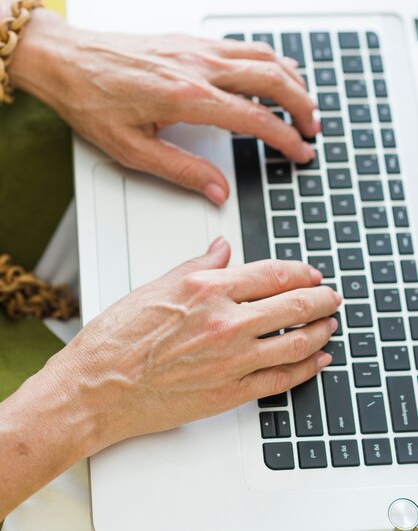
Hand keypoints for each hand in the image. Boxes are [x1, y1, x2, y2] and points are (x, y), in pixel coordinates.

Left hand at [9, 9, 317, 204]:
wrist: (66, 61)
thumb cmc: (92, 101)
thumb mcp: (132, 150)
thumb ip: (181, 171)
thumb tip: (216, 190)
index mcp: (187, 97)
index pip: (255, 118)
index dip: (284, 138)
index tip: (301, 151)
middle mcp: (199, 66)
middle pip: (272, 80)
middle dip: (301, 106)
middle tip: (313, 129)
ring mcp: (196, 48)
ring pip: (263, 57)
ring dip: (291, 80)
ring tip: (304, 103)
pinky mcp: (190, 41)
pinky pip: (242, 46)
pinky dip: (269, 60)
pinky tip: (274, 71)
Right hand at [61, 237, 339, 449]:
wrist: (98, 387)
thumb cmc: (118, 338)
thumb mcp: (157, 287)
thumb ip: (198, 266)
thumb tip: (221, 249)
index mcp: (207, 290)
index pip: (270, 274)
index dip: (299, 272)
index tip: (311, 274)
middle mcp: (224, 322)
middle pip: (292, 306)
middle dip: (321, 300)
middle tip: (331, 297)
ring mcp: (231, 360)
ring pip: (295, 342)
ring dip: (320, 332)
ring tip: (329, 325)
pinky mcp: (229, 393)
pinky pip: (280, 379)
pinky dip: (306, 369)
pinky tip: (316, 361)